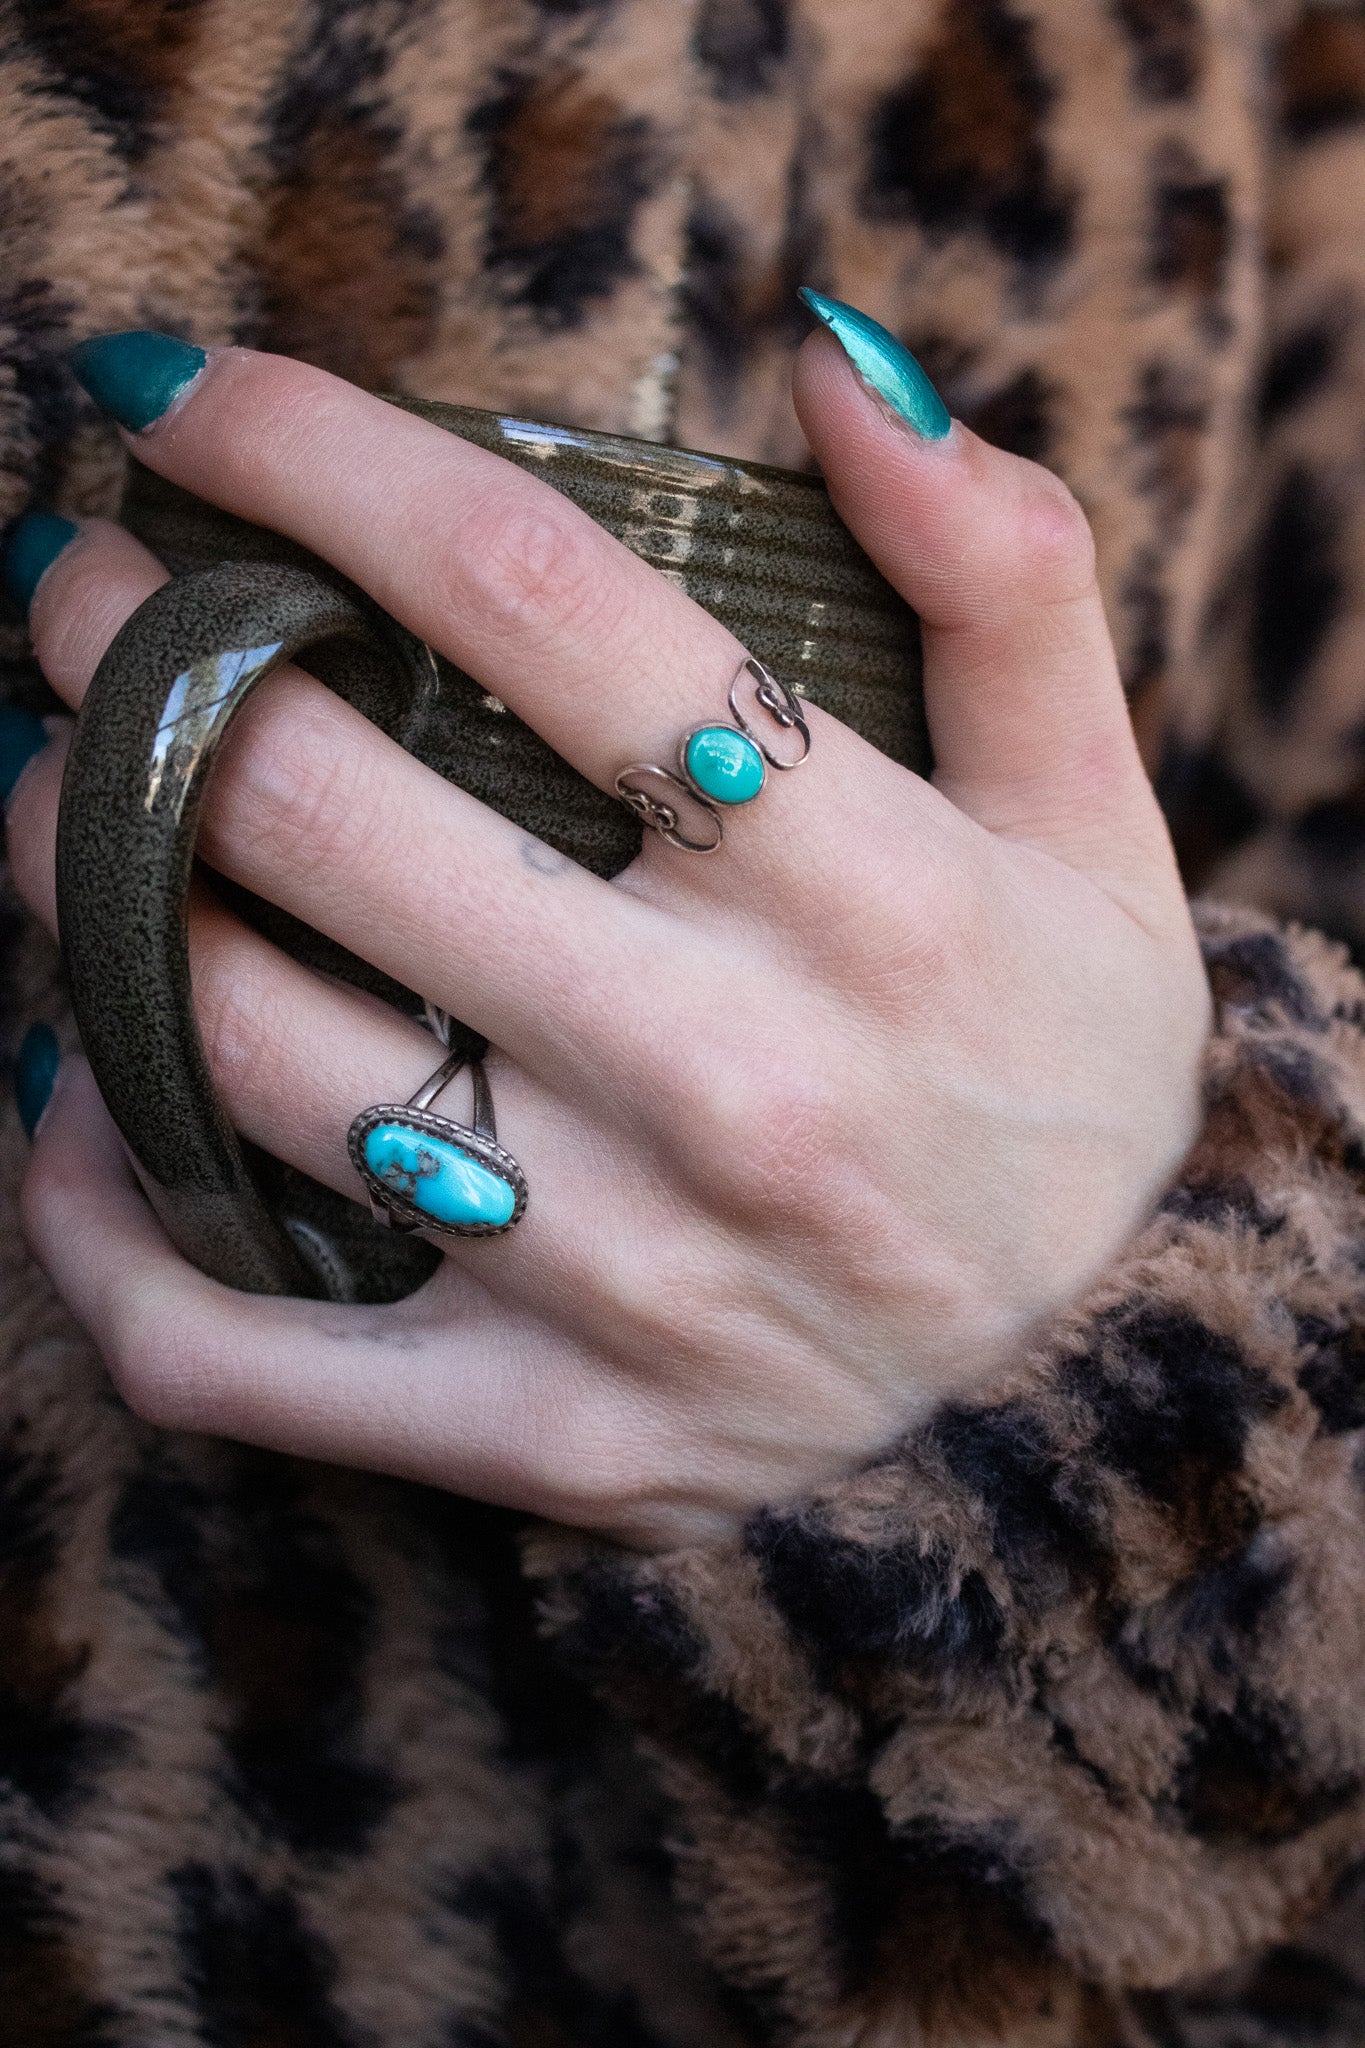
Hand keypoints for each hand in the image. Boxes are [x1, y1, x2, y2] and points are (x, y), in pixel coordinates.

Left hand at [6, 329, 1209, 1547]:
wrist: (1081, 1382)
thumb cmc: (1058, 1073)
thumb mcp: (1094, 817)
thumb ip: (1002, 573)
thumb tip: (832, 357)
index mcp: (874, 894)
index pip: (539, 598)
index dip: (316, 454)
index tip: (180, 390)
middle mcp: (736, 1085)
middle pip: (326, 813)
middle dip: (134, 654)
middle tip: (78, 586)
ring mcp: (623, 1283)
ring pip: (234, 1054)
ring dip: (82, 883)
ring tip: (60, 788)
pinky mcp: (540, 1431)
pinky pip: (222, 1348)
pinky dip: (91, 1215)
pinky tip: (73, 1098)